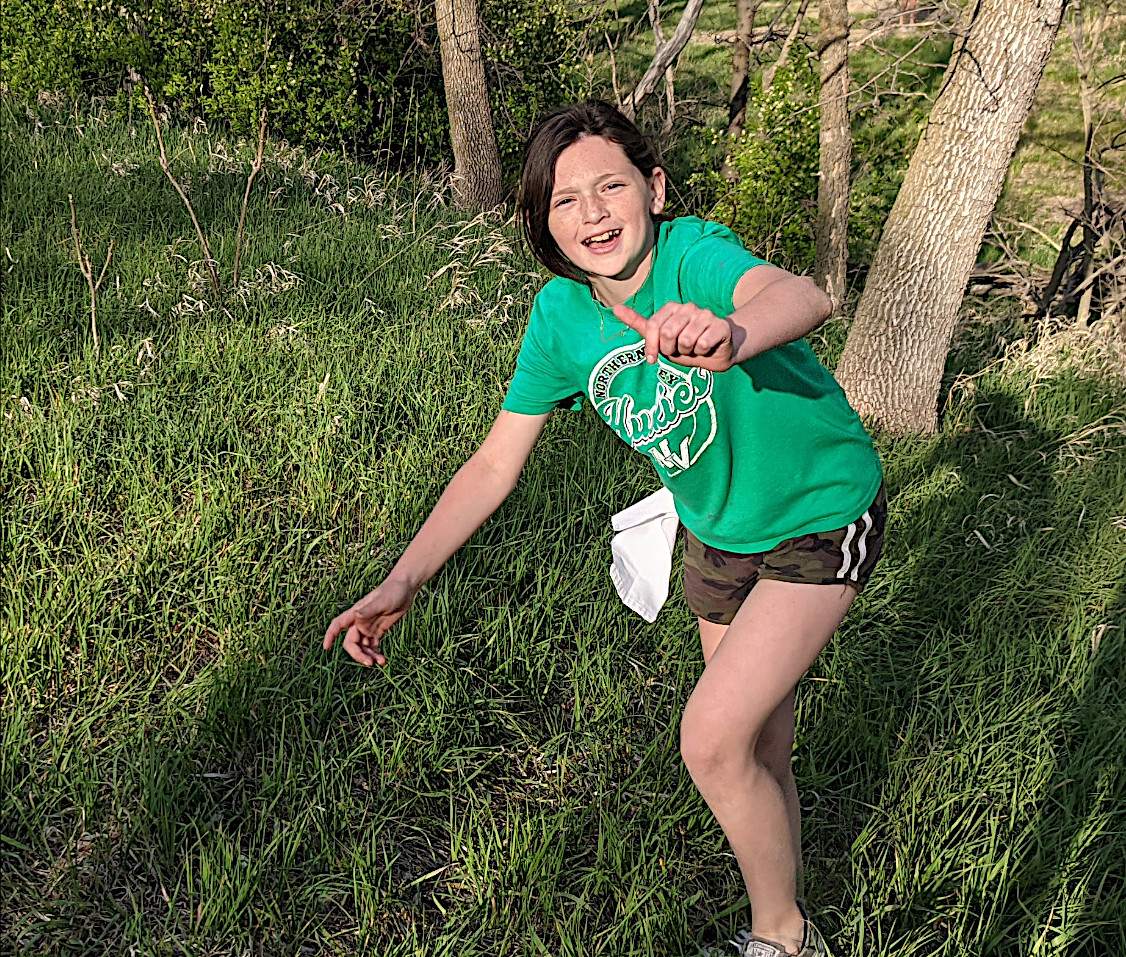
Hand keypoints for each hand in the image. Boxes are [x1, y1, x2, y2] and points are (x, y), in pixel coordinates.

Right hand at [323, 578, 415, 666]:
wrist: (406, 588)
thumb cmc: (392, 591)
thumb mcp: (382, 601)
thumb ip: (369, 610)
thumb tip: (356, 615)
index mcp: (356, 613)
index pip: (337, 625)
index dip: (330, 635)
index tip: (326, 648)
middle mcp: (360, 622)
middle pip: (351, 642)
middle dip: (357, 654)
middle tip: (370, 663)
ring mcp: (369, 627)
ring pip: (362, 647)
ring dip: (368, 656)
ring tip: (381, 662)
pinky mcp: (379, 631)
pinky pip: (373, 647)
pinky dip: (375, 654)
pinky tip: (383, 660)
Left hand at [613, 301, 739, 371]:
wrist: (717, 353)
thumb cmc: (686, 346)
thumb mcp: (660, 338)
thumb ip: (639, 324)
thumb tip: (615, 308)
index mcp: (672, 308)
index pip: (653, 326)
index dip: (652, 347)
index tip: (653, 358)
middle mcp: (689, 307)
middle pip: (668, 334)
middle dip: (671, 350)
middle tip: (680, 350)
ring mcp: (706, 314)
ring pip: (686, 340)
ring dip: (688, 352)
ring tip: (694, 349)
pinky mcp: (721, 325)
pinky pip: (703, 343)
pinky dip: (703, 352)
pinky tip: (707, 348)